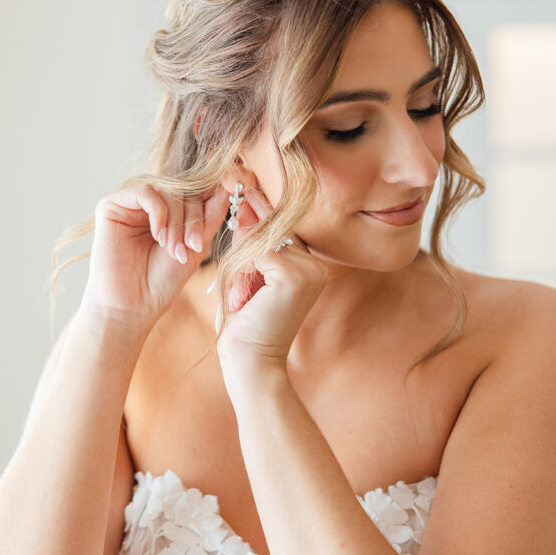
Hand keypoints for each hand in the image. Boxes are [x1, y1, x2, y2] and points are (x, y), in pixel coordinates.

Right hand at [81, 181, 229, 329]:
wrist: (131, 308)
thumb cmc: (162, 282)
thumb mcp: (197, 245)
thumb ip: (211, 214)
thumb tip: (232, 182)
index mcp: (168, 211)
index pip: (197, 190)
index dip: (216, 192)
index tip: (238, 189)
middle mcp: (149, 203)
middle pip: (184, 189)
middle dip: (194, 219)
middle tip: (193, 248)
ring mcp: (129, 203)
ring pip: (167, 190)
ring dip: (177, 221)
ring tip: (175, 251)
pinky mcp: (110, 205)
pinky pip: (145, 191)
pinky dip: (159, 213)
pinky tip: (158, 236)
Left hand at [216, 183, 328, 372]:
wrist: (251, 362)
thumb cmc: (246, 325)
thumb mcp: (247, 278)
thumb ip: (251, 245)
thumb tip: (243, 206)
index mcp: (310, 267)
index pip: (281, 232)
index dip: (261, 217)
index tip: (246, 192)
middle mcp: (316, 266)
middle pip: (271, 232)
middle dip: (244, 245)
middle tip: (239, 265)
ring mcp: (309, 270)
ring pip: (260, 242)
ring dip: (240, 268)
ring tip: (241, 301)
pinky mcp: (293, 275)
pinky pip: (256, 254)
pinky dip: (242, 275)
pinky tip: (244, 301)